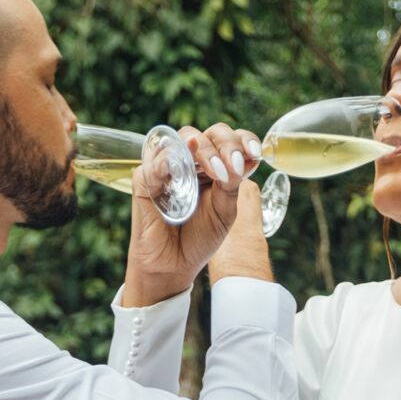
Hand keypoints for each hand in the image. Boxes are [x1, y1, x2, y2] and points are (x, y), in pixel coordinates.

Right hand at [122, 122, 261, 306]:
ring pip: (184, 138)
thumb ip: (233, 184)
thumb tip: (243, 157)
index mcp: (213, 164)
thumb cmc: (200, 237)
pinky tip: (181, 168)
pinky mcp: (145, 178)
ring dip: (204, 150)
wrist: (174, 265)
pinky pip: (155, 160)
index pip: (229, 139)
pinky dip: (169, 160)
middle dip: (226, 145)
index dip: (243, 139)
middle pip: (209, 133)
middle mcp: (191, 160)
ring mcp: (167, 166)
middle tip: (234, 167)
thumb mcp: (225, 211)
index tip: (255, 153)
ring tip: (217, 171)